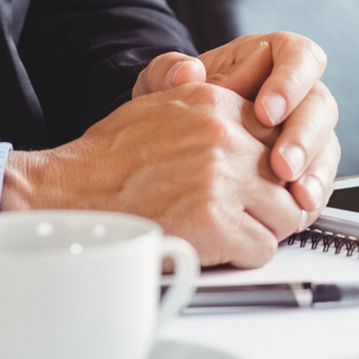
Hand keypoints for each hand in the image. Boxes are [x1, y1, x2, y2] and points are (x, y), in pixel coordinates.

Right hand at [1, 83, 301, 267]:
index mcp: (217, 103)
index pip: (280, 135)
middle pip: (288, 176)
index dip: (271, 166)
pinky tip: (215, 248)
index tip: (261, 183)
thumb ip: (213, 112)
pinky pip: (262, 248)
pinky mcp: (215, 221)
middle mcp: (225, 135)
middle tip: (247, 215)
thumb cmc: (109, 159)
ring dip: (261, 229)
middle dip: (272, 200)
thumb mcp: (163, 107)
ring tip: (228, 233)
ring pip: (285, 214)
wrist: (69, 193)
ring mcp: (223, 177)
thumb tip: (257, 126)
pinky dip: (243, 256)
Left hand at [134, 32, 339, 217]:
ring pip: (326, 143)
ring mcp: (303, 131)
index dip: (291, 82)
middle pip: (319, 104)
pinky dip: (314, 191)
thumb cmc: (174, 107)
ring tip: (294, 192)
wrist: (169, 148)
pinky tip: (300, 206)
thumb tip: (187, 71)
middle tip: (281, 164)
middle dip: (304, 136)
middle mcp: (294, 94)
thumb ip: (168, 72)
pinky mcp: (306, 166)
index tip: (267, 111)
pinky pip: (322, 176)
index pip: (299, 57)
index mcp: (268, 59)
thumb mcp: (161, 85)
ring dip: (313, 169)